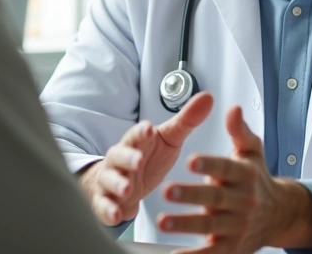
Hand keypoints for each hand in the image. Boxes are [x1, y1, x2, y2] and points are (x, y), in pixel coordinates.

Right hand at [80, 92, 213, 225]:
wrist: (120, 184)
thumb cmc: (146, 158)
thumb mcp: (168, 139)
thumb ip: (187, 120)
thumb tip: (208, 97)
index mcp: (136, 142)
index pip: (137, 133)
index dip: (142, 131)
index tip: (150, 129)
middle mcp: (120, 159)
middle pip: (120, 155)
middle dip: (128, 157)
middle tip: (138, 161)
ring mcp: (111, 180)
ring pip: (110, 180)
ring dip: (117, 184)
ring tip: (127, 190)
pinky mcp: (106, 201)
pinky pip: (104, 205)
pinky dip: (109, 210)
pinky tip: (116, 214)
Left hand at [158, 106, 311, 253]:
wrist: (279, 214)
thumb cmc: (257, 179)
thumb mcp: (252, 151)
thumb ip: (239, 131)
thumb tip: (233, 109)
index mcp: (245, 176)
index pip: (226, 168)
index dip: (209, 164)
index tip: (191, 159)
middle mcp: (243, 201)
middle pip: (216, 199)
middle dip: (191, 195)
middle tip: (168, 190)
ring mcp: (238, 226)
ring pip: (210, 227)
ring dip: (185, 225)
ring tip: (163, 221)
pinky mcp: (232, 247)